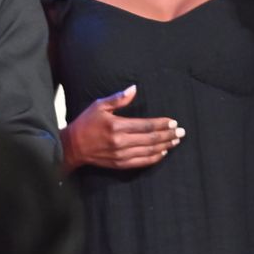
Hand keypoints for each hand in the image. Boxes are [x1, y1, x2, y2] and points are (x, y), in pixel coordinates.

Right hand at [61, 84, 181, 170]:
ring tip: (175, 141)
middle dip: (168, 135)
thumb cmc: (85, 123)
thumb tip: (134, 89)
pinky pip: (141, 162)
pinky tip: (162, 153)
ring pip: (149, 151)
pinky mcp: (119, 163)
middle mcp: (120, 142)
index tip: (173, 122)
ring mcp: (120, 154)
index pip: (146, 126)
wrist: (72, 147)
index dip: (162, 124)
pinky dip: (154, 158)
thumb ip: (118, 98)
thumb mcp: (98, 106)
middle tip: (181, 132)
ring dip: (164, 146)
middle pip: (151, 139)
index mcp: (116, 126)